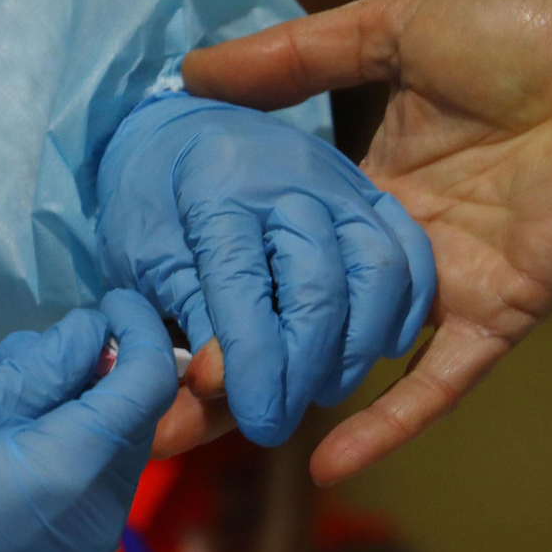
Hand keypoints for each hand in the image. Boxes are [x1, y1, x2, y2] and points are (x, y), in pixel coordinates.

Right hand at [0, 290, 177, 551]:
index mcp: (72, 471)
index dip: (140, 332)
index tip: (116, 303)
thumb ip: (45, 366)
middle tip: (33, 351)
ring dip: (81, 412)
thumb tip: (93, 331)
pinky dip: (72, 453)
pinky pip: (94, 490)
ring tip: (13, 391)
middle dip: (98, 372)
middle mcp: (98, 517)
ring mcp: (90, 549)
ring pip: (113, 454)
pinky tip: (20, 440)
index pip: (147, 385)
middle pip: (132, 421)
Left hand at [98, 94, 435, 447]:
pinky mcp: (372, 194)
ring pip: (377, 273)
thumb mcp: (141, 260)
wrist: (182, 129)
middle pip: (317, 286)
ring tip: (318, 391)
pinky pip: (410, 255)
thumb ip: (183, 323)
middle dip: (300, 370)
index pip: (242, 286)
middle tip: (275, 422)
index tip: (251, 419)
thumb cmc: (150, 200)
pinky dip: (400, 312)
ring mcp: (341, 183)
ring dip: (355, 348)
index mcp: (218, 185)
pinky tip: (374, 351)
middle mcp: (290, 178)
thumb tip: (212, 390)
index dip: (251, 365)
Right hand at [183, 0, 551, 482]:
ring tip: (202, 429)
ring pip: (352, 349)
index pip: (280, 237)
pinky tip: (327, 465)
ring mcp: (446, 281)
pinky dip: (392, 423)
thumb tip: (193, 70)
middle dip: (233, 350)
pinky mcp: (497, 311)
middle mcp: (396, 238)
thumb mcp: (395, 27)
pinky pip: (440, 380)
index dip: (223, 270)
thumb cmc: (524, 26)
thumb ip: (299, 56)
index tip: (151, 305)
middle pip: (302, 306)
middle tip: (153, 397)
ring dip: (286, 388)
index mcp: (367, 178)